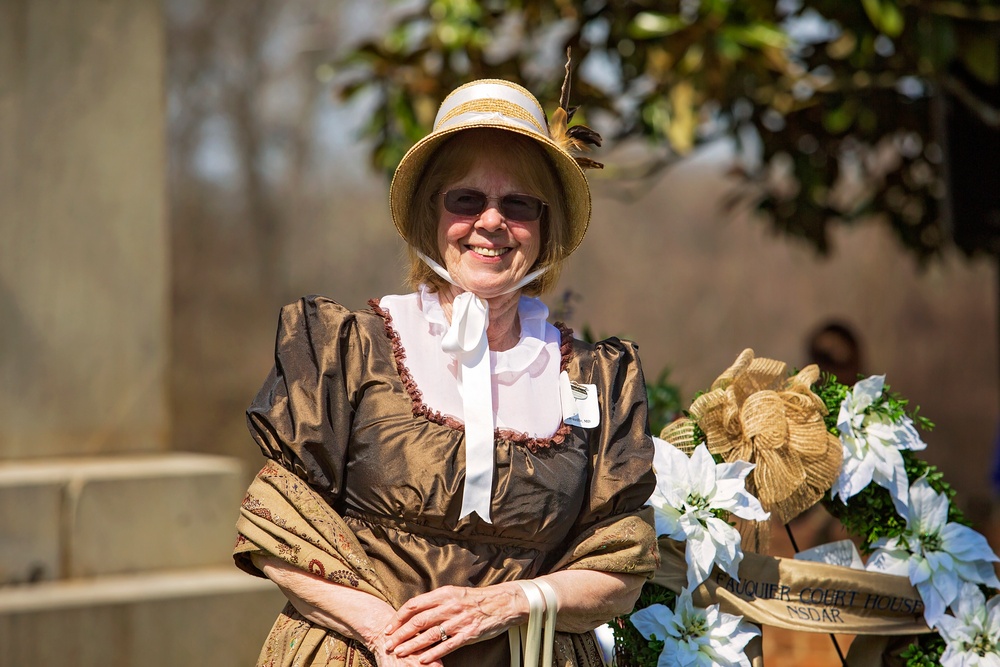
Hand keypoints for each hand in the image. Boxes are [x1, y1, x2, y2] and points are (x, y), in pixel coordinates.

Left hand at [383, 584, 526, 663]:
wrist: (503, 602)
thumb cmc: (477, 599)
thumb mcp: (455, 593)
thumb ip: (437, 601)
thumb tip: (416, 611)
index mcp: (444, 593)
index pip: (414, 605)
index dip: (399, 617)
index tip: (388, 627)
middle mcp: (450, 606)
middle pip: (418, 621)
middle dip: (400, 633)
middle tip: (388, 644)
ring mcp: (459, 621)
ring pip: (430, 634)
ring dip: (412, 645)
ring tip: (399, 653)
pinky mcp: (469, 634)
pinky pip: (447, 646)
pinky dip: (433, 654)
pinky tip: (423, 660)